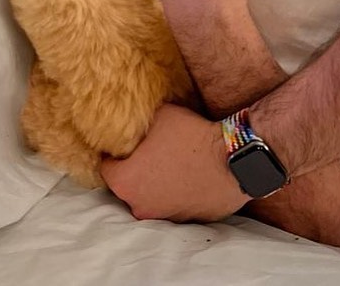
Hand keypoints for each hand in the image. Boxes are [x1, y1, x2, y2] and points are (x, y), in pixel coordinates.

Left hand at [100, 103, 248, 221]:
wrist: (233, 161)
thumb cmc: (191, 137)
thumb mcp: (159, 116)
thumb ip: (139, 124)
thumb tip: (135, 123)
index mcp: (125, 181)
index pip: (106, 168)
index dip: (114, 153)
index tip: (125, 145)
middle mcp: (138, 205)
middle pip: (126, 186)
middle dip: (134, 171)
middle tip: (148, 153)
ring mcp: (162, 216)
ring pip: (149, 197)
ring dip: (154, 184)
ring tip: (170, 164)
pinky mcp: (184, 222)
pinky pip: (172, 205)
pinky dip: (175, 194)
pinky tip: (186, 176)